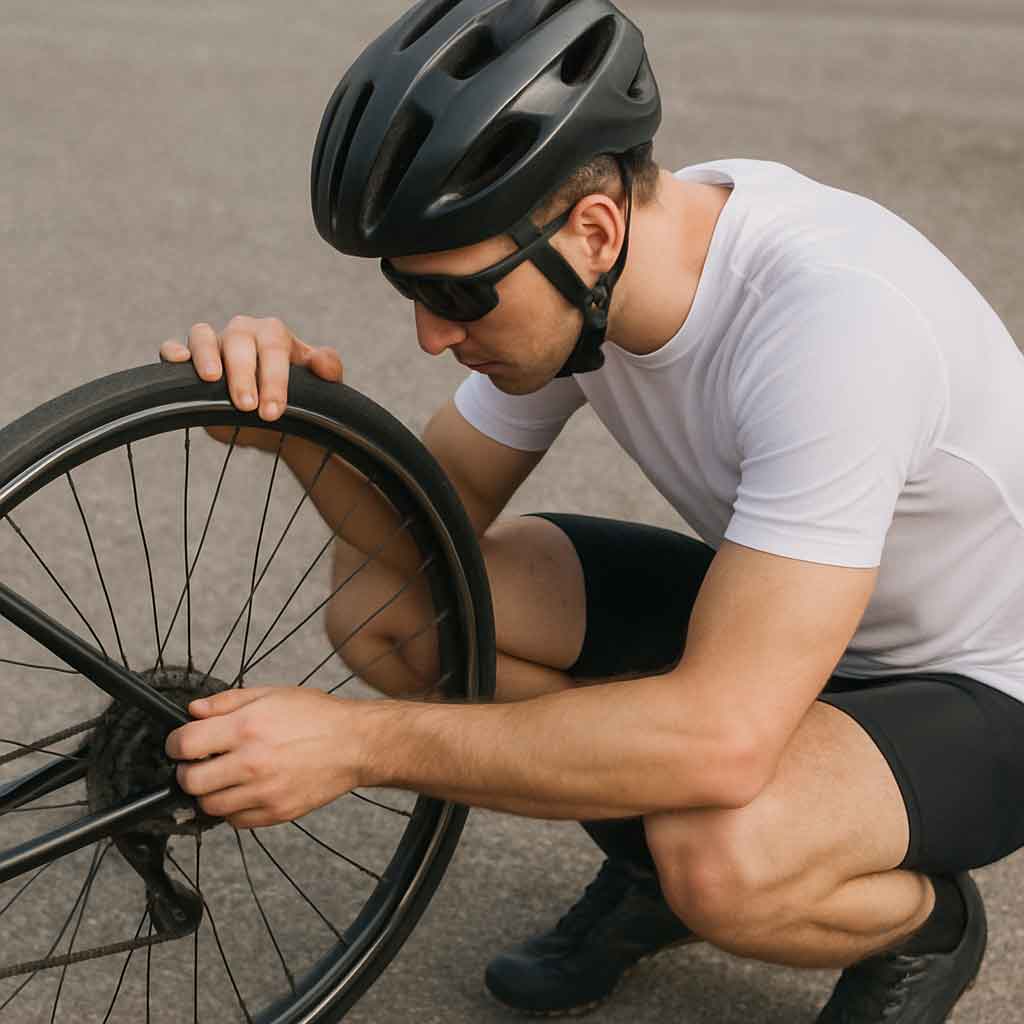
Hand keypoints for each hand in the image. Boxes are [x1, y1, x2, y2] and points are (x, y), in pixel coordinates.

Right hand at [159, 317, 343, 445]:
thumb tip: (324, 365)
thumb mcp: (320, 386)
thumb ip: (328, 370)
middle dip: (243, 375)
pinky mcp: (190, 361)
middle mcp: (242, 333)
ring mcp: (214, 344)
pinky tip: (178, 363)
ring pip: (203, 335)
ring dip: (206, 356)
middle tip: (248, 407)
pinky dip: (173, 352)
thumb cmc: (298, 396)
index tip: (274, 411)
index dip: (274, 379)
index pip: (274, 348)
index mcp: (273, 334)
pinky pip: (174, 347)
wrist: (274, 418)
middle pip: (238, 341)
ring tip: (211, 379)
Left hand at [165, 687, 361, 828]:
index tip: (180, 744)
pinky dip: (234, 809)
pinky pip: (236, 821)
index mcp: (246, 728)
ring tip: (225, 777)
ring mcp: (263, 791)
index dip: (175, 743)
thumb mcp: (271, 694)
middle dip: (188, 771)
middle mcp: (251, 762)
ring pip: (209, 806)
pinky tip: (246, 790)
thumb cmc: (316, 716)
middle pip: (190, 781)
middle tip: (200, 763)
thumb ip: (227, 701)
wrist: (355, 744)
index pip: (185, 744)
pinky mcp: (276, 812)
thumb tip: (194, 711)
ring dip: (209, 792)